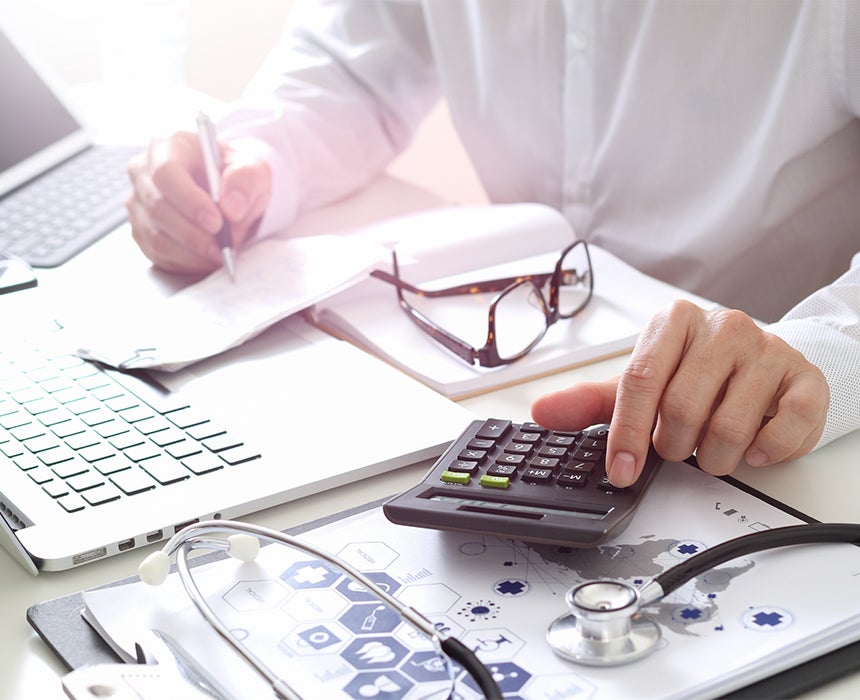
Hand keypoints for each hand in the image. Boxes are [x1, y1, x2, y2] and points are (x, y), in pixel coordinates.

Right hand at [126, 131, 271, 273]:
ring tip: (221, 254)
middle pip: (158, 207)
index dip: (190, 201)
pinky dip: (186, 262)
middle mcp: (144, 173)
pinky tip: (207, 259)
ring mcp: (139, 204)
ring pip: (156, 236)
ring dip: (192, 253)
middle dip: (194, 234)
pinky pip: (158, 254)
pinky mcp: (142, 231)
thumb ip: (246, 181)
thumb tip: (232, 207)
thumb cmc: (235, 177)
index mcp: (169, 146)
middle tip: (223, 247)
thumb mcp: (253, 170)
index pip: (167, 172)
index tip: (216, 222)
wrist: (229, 195)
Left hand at [531, 300, 828, 486]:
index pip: (640, 380)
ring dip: (714, 456)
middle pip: (682, 409)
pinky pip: (784, 430)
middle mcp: (722, 327)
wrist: (763, 364)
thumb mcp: (641, 385)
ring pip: (728, 427)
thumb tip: (541, 411)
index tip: (622, 470)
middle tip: (678, 446)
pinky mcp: (804, 378)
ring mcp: (767, 349)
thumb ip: (590, 402)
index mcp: (673, 323)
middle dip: (674, 446)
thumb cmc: (694, 374)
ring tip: (712, 446)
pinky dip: (764, 452)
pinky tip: (754, 446)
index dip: (627, 433)